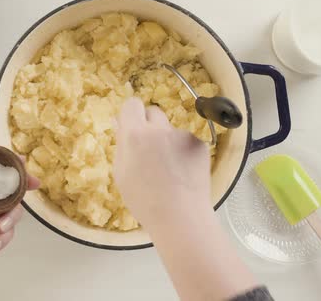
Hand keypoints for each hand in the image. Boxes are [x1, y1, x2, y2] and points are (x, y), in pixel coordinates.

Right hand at [113, 98, 211, 229]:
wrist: (181, 216)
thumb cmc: (143, 200)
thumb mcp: (121, 173)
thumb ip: (122, 144)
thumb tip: (120, 124)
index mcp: (135, 134)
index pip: (132, 104)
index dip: (131, 114)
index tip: (131, 126)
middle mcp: (159, 128)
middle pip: (153, 112)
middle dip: (149, 125)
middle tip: (149, 148)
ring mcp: (182, 135)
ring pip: (170, 131)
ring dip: (167, 142)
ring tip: (169, 170)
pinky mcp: (199, 144)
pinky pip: (186, 142)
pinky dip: (183, 153)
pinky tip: (183, 173)